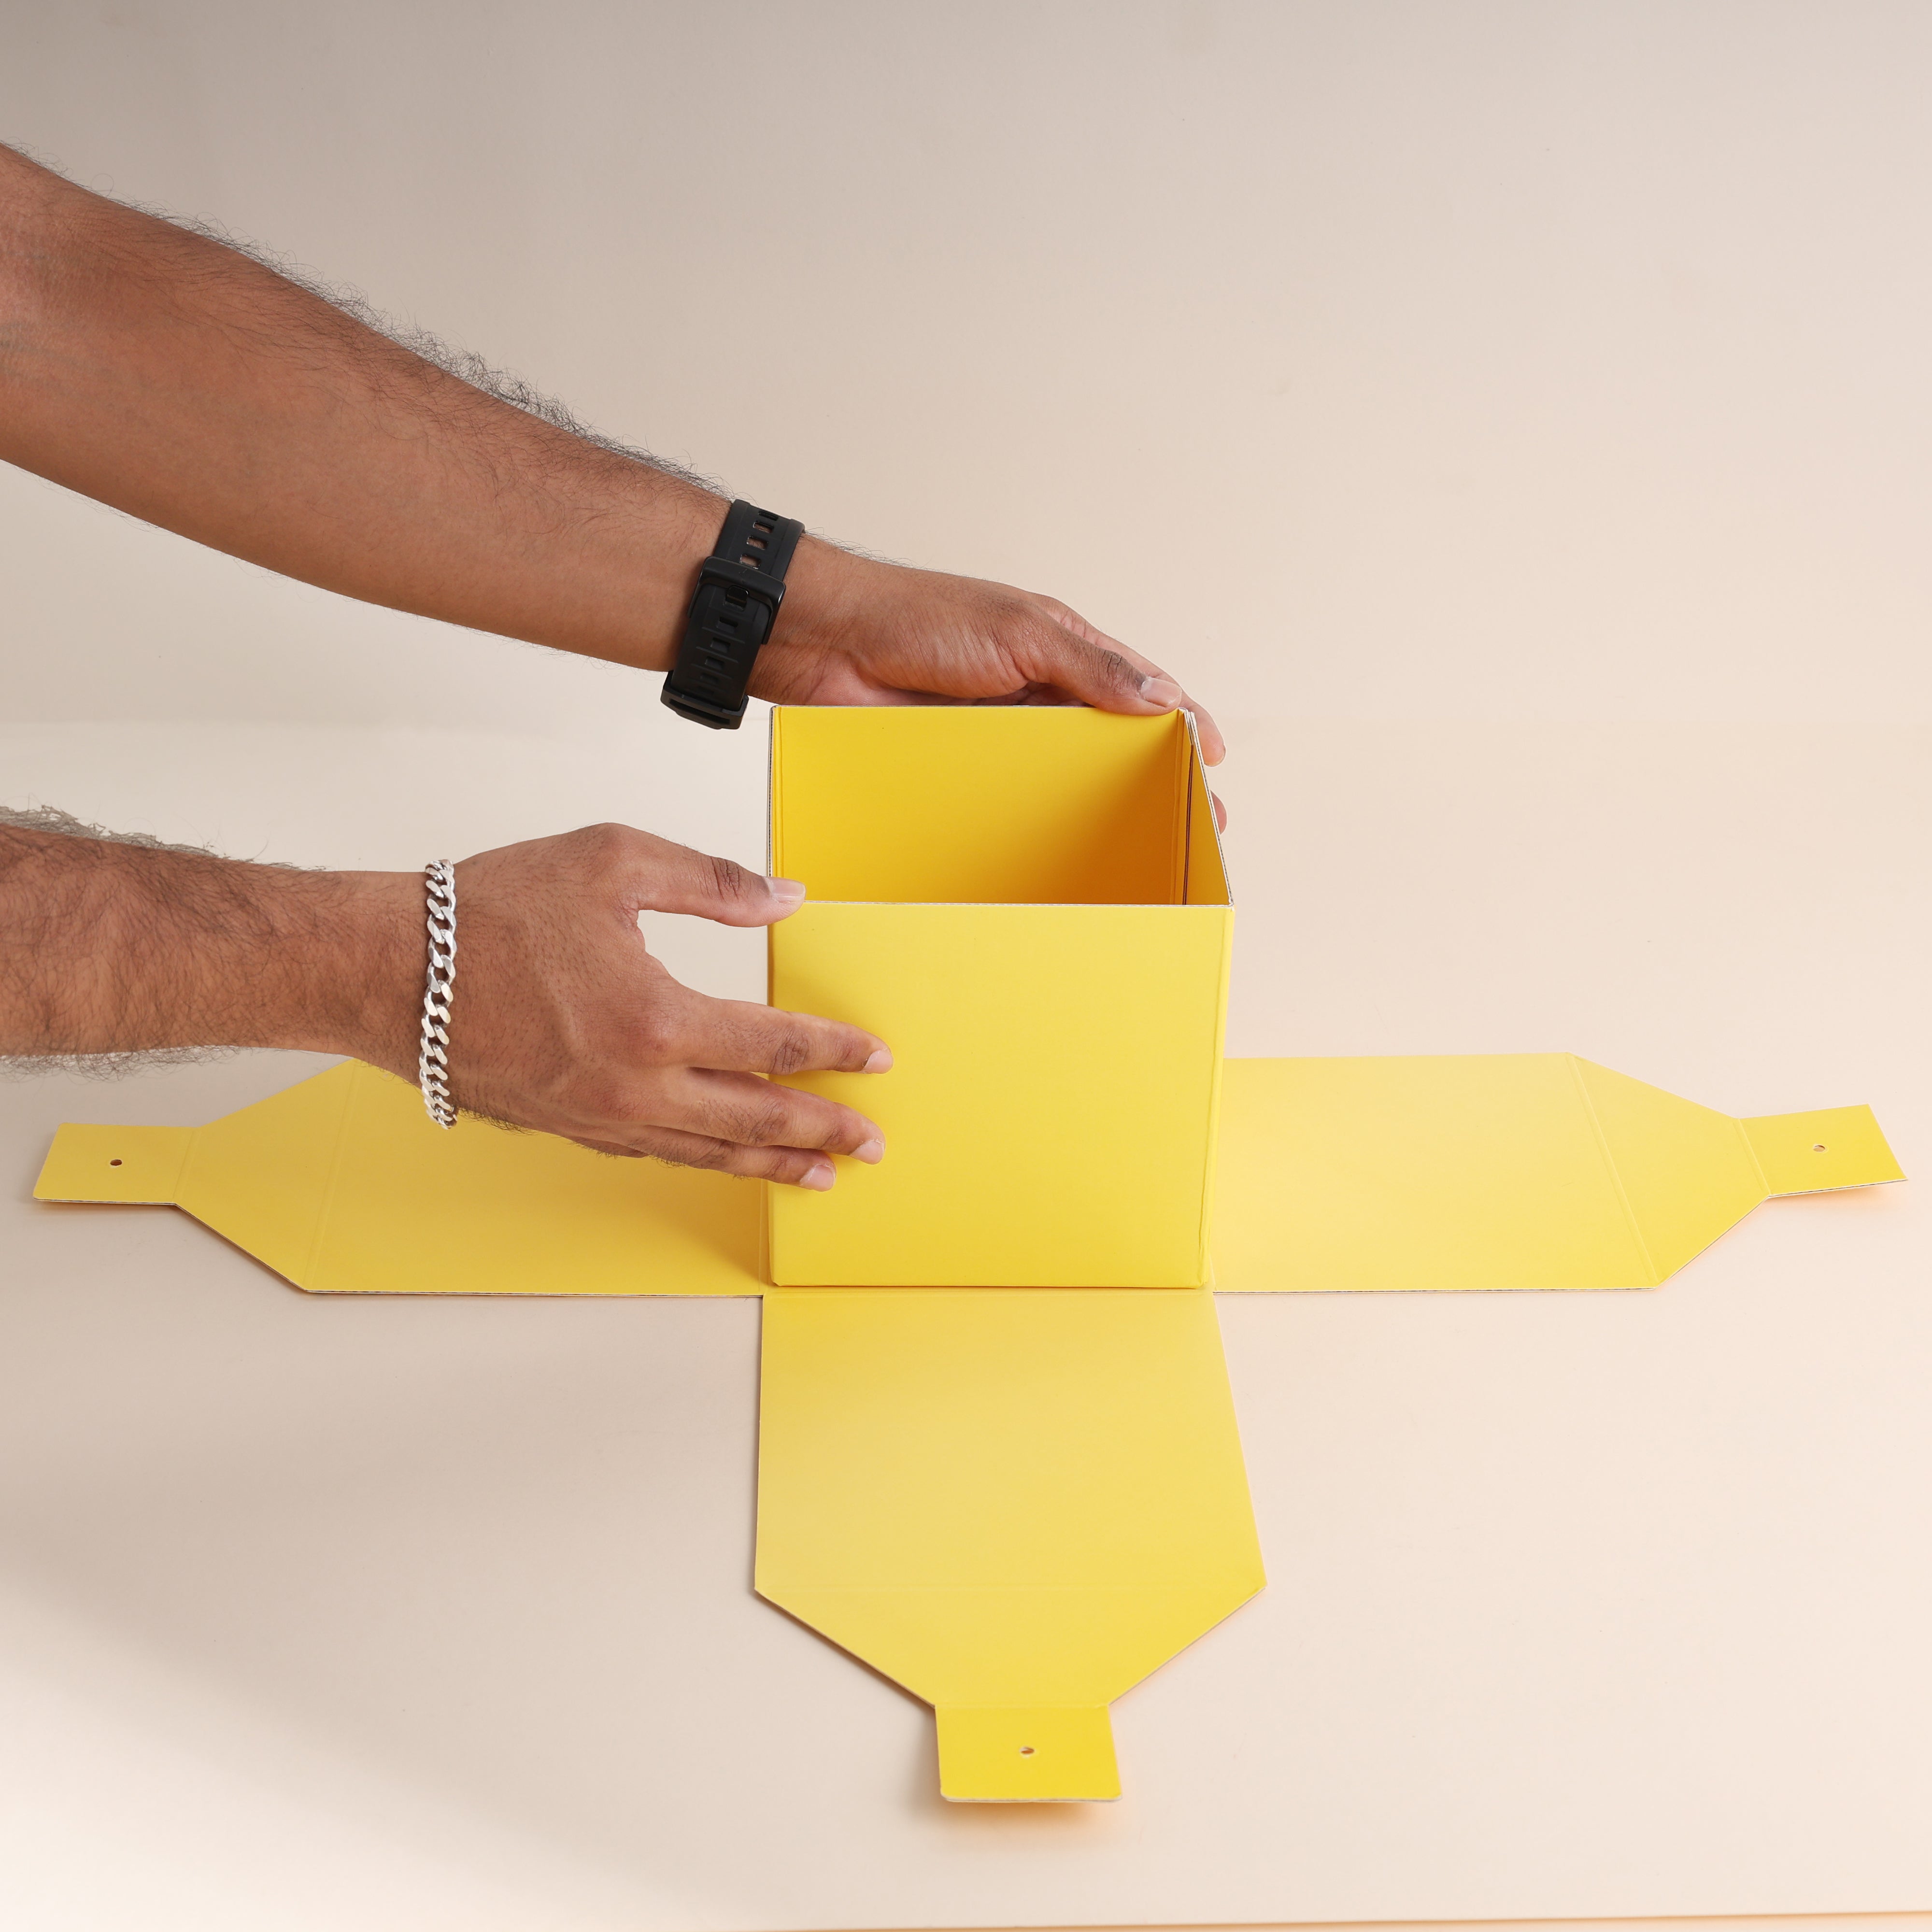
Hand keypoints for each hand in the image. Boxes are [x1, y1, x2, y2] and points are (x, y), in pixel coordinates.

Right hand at [378, 824, 892, 1186]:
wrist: (387, 970)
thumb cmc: (487, 912)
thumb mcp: (613, 860)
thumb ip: (712, 881)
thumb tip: (784, 897)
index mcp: (656, 1019)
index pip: (776, 1046)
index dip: (835, 1053)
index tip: (875, 1058)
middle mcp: (634, 1086)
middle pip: (756, 1120)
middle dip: (822, 1132)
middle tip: (871, 1143)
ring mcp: (599, 1117)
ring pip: (707, 1152)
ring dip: (771, 1164)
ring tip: (820, 1174)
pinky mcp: (567, 1127)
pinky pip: (654, 1153)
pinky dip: (702, 1160)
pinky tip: (722, 1158)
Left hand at [762, 549, 1227, 827]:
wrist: (825, 643)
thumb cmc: (916, 616)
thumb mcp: (1020, 631)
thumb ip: (1091, 665)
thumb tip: (1163, 696)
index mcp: (1060, 647)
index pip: (1139, 685)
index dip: (1180, 718)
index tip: (1211, 759)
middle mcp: (1034, 689)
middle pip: (1106, 739)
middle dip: (1147, 778)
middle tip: (1184, 822)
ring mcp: (996, 731)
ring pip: (1058, 775)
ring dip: (1090, 809)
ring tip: (1128, 851)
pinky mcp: (958, 763)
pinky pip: (1003, 798)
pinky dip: (1027, 822)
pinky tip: (1049, 855)